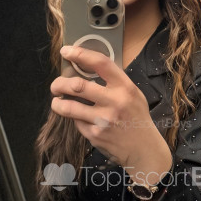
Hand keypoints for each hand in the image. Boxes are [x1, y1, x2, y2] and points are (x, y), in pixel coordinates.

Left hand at [51, 45, 171, 182]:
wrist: (144, 149)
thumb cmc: (136, 118)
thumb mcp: (133, 94)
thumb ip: (113, 81)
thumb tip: (85, 67)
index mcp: (125, 87)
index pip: (100, 63)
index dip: (80, 54)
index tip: (66, 51)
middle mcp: (114, 102)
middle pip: (77, 86)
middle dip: (59, 83)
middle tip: (55, 85)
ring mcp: (103, 120)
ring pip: (69, 107)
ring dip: (57, 103)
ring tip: (57, 101)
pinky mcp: (95, 135)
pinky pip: (76, 122)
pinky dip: (75, 119)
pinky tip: (80, 119)